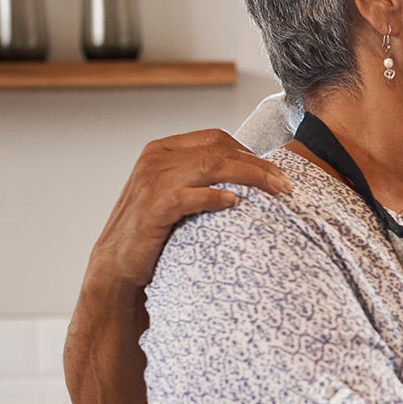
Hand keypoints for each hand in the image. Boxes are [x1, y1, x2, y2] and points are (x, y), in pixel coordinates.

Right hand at [85, 130, 291, 289]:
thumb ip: (199, 177)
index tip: (275, 171)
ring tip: (275, 191)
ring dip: (250, 177)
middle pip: (219, 150)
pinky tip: (235, 203)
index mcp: (162, 150)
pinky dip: (215, 197)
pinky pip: (190, 196)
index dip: (250, 152)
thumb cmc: (153, 231)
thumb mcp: (174, 194)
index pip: (216, 138)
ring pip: (211, 166)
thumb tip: (247, 174)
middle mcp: (155, 159)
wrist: (116, 265)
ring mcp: (152, 182)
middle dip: (258, 165)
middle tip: (285, 184)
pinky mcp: (152, 208)